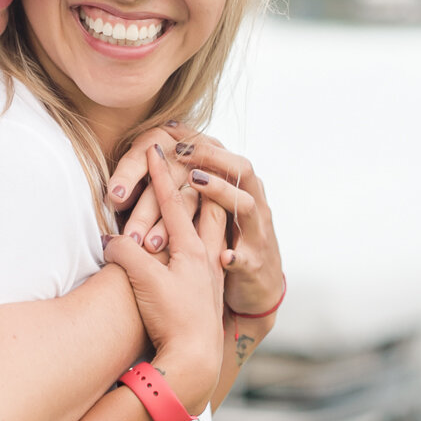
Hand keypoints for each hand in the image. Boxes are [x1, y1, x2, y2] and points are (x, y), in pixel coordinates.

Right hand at [99, 143, 227, 413]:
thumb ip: (126, 254)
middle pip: (206, 208)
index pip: (174, 201)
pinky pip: (211, 251)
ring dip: (209, 206)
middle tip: (196, 159)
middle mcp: (205, 257)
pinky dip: (209, 235)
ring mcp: (209, 275)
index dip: (162, 173)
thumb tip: (111, 239)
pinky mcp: (207, 293)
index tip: (157, 147)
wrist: (194, 360)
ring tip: (207, 190)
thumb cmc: (172, 319)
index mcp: (191, 248)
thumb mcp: (143, 281)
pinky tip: (205, 241)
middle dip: (200, 180)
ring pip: (214, 230)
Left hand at [166, 134, 283, 319]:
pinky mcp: (255, 266)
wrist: (258, 293)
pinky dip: (237, 257)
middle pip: (239, 171)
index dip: (199, 142)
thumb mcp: (214, 215)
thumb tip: (162, 157)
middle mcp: (252, 207)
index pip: (222, 158)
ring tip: (196, 179)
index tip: (170, 127)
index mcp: (239, 192)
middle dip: (211, 156)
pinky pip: (247, 259)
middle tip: (180, 148)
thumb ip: (197, 189)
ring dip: (220, 191)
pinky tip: (224, 257)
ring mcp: (256, 235)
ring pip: (245, 205)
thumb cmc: (228, 247)